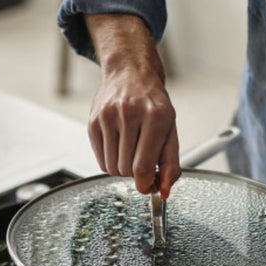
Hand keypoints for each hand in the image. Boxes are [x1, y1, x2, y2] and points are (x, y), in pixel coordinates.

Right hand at [85, 14, 181, 197]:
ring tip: (130, 152)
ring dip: (122, 168)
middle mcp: (131, 113)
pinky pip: (101, 160)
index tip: (148, 185)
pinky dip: (110, 162)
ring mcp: (109, 116)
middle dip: (135, 174)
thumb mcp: (170, 132)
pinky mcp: (94, 121)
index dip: (145, 184)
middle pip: (126, 170)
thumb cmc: (153, 105)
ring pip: (112, 168)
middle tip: (142, 163)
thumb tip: (165, 192)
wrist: (130, 73)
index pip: (143, 167)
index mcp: (156, 117)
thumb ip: (171, 164)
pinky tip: (119, 147)